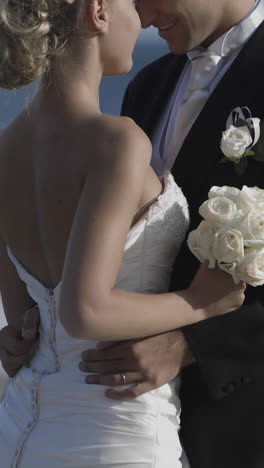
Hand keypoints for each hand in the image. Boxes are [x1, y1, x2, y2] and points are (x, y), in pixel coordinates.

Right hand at [0, 307, 39, 376]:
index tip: (37, 337)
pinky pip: (15, 375)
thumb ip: (30, 321)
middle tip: (35, 347)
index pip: (16, 348)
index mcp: (4, 335)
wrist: (32, 326)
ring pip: (10, 371)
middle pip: (9, 363)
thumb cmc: (33, 320)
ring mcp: (4, 359)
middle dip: (26, 356)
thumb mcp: (33, 315)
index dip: (29, 345)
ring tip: (33, 353)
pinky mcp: (11, 367)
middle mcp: (1, 349)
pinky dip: (24, 371)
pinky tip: (33, 363)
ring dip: (24, 363)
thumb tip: (28, 336)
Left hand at [79, 330, 193, 399]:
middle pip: (108, 367)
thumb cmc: (159, 335)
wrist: (182, 344)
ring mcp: (143, 374)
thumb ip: (120, 339)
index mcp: (131, 347)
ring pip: (117, 379)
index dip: (92, 357)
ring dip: (100, 380)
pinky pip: (133, 392)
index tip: (83, 357)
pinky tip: (108, 393)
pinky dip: (119, 394)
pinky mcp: (152, 383)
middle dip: (92, 367)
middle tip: (81, 368)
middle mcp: (135, 361)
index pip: (105, 354)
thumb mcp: (139, 332)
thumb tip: (99, 346)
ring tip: (89, 380)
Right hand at [188, 262, 245, 318]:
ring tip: (219, 285)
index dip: (232, 267)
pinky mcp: (234, 307)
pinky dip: (229, 295)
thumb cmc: (202, 285)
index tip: (225, 266)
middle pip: (239, 280)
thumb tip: (217, 256)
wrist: (195, 306)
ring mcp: (239, 301)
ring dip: (230, 286)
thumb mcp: (207, 267)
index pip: (239, 270)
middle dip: (231, 277)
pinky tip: (220, 293)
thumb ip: (214, 260)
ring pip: (237, 289)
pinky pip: (234, 297)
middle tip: (221, 275)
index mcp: (238, 281)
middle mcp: (242, 292)